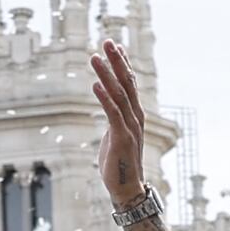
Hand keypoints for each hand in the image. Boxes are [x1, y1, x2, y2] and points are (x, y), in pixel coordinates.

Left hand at [91, 37, 153, 204]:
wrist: (127, 189)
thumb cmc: (119, 163)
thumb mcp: (116, 135)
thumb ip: (114, 119)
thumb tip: (108, 106)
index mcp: (135, 115)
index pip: (130, 84)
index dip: (123, 64)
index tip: (116, 46)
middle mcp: (136, 117)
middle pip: (127, 83)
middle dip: (116, 61)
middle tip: (107, 41)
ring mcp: (130, 126)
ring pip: (119, 94)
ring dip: (106, 74)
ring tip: (93, 57)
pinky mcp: (122, 138)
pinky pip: (113, 114)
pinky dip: (104, 98)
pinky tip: (95, 85)